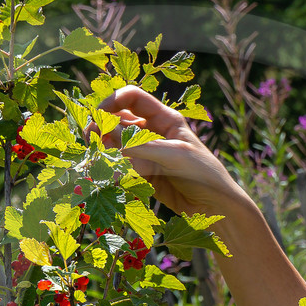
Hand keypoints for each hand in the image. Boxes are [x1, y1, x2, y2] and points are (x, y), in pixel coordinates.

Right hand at [94, 86, 251, 218]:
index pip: (133, 98)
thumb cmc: (204, 174)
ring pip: (115, 145)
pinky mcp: (141, 174)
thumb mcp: (174, 156)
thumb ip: (141, 146)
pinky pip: (120, 166)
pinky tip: (106, 176)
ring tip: (95, 162)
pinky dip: (110, 169)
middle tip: (90, 143)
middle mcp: (153, 132)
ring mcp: (145, 153)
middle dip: (102, 128)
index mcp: (165, 118)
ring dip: (103, 150)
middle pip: (118, 121)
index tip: (98, 116)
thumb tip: (106, 133)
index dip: (113, 101)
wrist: (215, 207)